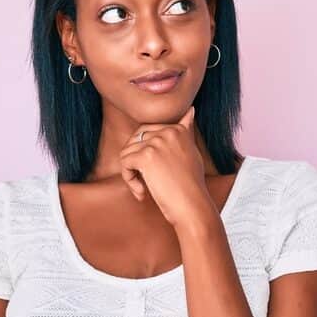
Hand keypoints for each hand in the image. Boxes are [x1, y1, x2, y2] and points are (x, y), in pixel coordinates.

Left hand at [118, 106, 209, 229]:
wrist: (192, 206)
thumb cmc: (191, 186)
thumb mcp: (192, 152)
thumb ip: (186, 132)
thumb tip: (191, 110)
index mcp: (178, 129)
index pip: (147, 133)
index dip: (145, 154)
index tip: (156, 174)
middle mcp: (168, 131)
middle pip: (134, 140)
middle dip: (134, 161)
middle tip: (144, 181)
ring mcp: (157, 142)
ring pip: (127, 152)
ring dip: (131, 173)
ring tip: (143, 189)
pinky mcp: (146, 156)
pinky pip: (124, 163)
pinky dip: (129, 180)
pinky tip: (142, 192)